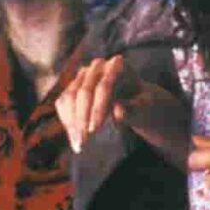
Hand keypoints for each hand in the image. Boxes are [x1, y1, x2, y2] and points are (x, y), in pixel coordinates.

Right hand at [55, 55, 188, 162]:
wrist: (136, 101)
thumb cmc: (143, 103)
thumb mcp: (145, 107)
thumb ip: (134, 108)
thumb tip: (118, 110)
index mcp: (118, 65)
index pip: (104, 86)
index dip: (97, 109)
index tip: (94, 130)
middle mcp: (98, 66)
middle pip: (83, 91)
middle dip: (82, 118)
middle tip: (83, 142)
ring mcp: (83, 75)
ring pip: (69, 96)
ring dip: (71, 122)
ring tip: (78, 145)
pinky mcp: (73, 87)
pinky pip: (63, 103)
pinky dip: (67, 121)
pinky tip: (74, 138)